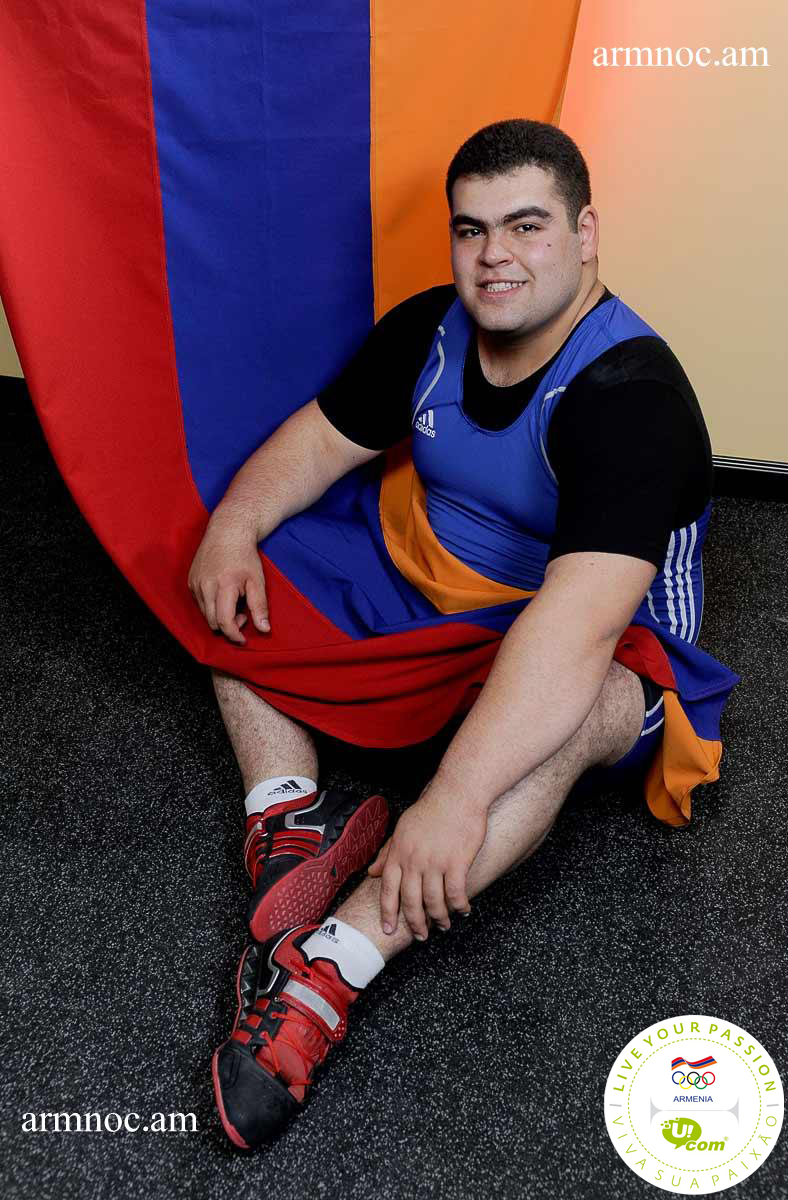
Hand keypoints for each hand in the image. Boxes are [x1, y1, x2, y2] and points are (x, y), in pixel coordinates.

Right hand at [188, 514, 269, 644]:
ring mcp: (195, 583)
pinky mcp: (190, 581)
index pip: (224, 622)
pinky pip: (200, 603)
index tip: (244, 639)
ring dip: (219, 616)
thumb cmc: (245, 556)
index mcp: (224, 585)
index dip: (234, 635)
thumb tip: (264, 629)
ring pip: (205, 614)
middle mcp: (205, 586)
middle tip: (243, 615)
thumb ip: (260, 606)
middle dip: (228, 626)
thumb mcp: (257, 581)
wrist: (227, 531)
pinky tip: (223, 595)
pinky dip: (211, 606)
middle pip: (212, 622)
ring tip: (234, 603)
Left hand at [367, 785, 487, 939]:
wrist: (457, 794)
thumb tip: (372, 872)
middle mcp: (414, 860)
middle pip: (411, 901)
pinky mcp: (457, 862)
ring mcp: (436, 862)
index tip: (388, 929)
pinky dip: (459, 906)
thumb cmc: (431, 810)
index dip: (388, 912)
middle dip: (416, 923)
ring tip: (444, 925)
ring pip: (434, 902)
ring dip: (440, 918)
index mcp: (399, 852)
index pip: (388, 889)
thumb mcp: (402, 829)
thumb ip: (387, 853)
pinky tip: (463, 910)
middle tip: (421, 936)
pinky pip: (456, 893)